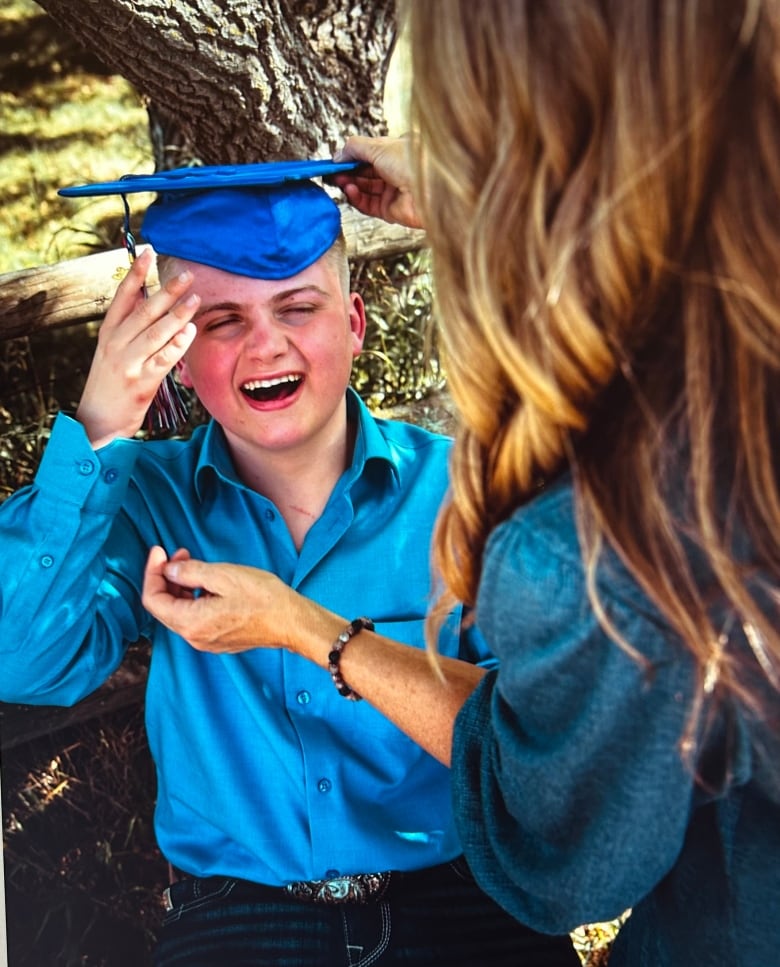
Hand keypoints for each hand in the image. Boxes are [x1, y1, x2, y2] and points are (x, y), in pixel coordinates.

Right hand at [75, 249, 198, 447]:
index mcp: (108, 332)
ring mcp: (128, 363)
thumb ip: (128, 325)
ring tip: (195, 299)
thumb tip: (145, 295)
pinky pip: (162, 359)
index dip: (136, 273)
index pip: (122, 296)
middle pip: (143, 311)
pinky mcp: (141, 382)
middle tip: (187, 274)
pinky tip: (190, 331)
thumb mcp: (113, 349)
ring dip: (177, 314)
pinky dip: (177, 344)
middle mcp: (116, 343)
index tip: (149, 251)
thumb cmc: (111, 382)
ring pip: (154, 332)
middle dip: (166, 290)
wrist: (98, 420)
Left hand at [142, 546, 306, 653]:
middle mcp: (194, 637)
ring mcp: (206, 641)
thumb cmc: (264, 599)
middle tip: (179, 553)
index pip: (153, 600)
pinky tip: (206, 583)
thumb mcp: (224, 576)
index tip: (159, 552)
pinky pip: (195, 618)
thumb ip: (190, 572)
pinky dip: (193, 597)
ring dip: (180, 586)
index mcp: (191, 622)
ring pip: (179, 612)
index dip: (152, 573)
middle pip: (164, 607)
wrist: (292, 622)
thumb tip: (168, 570)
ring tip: (194, 564)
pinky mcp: (218, 639)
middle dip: (165, 577)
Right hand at [331, 135, 423, 229]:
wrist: (431, 187)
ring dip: (349, 184)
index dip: (351, 157)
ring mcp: (392, 192)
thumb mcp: (379, 146)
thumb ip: (354, 148)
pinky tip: (349, 189)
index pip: (368, 155)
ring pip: (364, 189)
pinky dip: (356, 198)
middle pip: (364, 173)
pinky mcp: (390, 211)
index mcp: (396, 153)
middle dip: (347, 172)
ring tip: (338, 180)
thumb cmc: (413, 162)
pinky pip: (367, 205)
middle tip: (331, 172)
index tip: (335, 160)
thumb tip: (338, 155)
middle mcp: (395, 172)